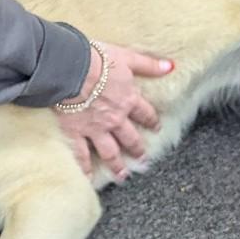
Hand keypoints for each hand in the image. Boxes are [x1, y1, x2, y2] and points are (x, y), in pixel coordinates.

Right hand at [55, 41, 173, 181]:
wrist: (69, 69)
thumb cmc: (96, 59)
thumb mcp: (126, 57)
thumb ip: (148, 64)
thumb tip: (170, 66)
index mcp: (127, 99)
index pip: (144, 113)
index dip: (151, 121)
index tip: (155, 128)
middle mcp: (114, 119)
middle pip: (129, 138)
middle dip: (137, 150)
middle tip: (142, 160)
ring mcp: (95, 129)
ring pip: (110, 151)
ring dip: (117, 165)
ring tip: (122, 177)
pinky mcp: (75, 133)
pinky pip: (81, 156)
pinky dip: (84, 169)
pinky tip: (88, 180)